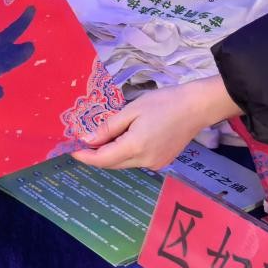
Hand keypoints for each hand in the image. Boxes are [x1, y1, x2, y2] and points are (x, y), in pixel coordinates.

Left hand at [73, 77, 240, 170]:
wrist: (196, 107)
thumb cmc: (163, 102)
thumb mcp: (132, 110)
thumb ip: (109, 128)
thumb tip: (88, 140)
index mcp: (135, 147)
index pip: (103, 159)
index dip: (86, 157)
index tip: (72, 151)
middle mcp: (145, 161)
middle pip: (113, 163)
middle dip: (97, 155)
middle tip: (83, 143)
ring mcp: (155, 164)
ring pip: (125, 163)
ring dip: (111, 154)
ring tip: (102, 138)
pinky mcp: (162, 162)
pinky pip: (137, 161)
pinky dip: (125, 153)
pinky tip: (123, 140)